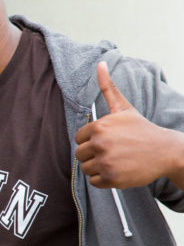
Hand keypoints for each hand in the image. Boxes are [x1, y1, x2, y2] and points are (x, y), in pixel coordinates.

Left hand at [74, 61, 183, 188]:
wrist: (166, 151)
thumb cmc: (141, 129)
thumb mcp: (123, 108)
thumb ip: (108, 88)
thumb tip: (100, 64)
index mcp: (99, 126)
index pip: (78, 139)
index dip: (91, 140)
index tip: (108, 140)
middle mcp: (100, 143)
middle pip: (79, 155)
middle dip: (93, 155)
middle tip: (113, 152)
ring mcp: (106, 161)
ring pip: (86, 169)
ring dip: (98, 167)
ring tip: (116, 160)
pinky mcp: (112, 178)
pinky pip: (94, 182)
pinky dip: (104, 179)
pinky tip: (118, 170)